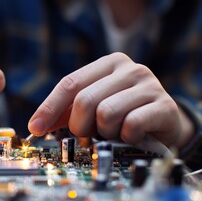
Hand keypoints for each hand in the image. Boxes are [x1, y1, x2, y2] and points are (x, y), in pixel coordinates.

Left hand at [28, 52, 193, 146]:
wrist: (164, 123)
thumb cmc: (124, 114)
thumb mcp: (94, 107)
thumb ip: (67, 112)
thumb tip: (37, 125)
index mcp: (108, 64)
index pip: (70, 83)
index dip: (49, 108)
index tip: (35, 128)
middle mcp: (129, 68)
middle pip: (85, 100)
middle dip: (79, 125)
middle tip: (88, 134)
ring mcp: (149, 85)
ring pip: (106, 113)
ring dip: (105, 132)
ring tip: (115, 131)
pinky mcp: (165, 106)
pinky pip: (131, 125)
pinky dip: (126, 137)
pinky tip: (132, 136)